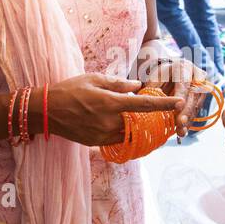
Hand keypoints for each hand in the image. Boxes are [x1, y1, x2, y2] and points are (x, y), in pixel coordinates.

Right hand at [48, 73, 184, 146]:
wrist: (45, 111)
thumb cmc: (70, 89)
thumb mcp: (94, 79)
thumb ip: (118, 83)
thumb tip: (138, 86)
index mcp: (111, 103)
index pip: (144, 105)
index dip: (164, 105)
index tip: (179, 104)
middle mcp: (109, 122)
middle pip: (140, 123)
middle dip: (152, 119)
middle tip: (161, 114)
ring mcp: (103, 135)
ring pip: (130, 134)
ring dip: (138, 128)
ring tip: (143, 120)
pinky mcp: (96, 144)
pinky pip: (118, 140)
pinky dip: (124, 134)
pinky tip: (124, 127)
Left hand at [142, 56, 206, 136]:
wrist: (169, 73)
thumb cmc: (158, 75)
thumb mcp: (153, 77)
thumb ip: (153, 88)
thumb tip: (150, 100)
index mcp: (184, 68)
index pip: (184, 84)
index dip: (180, 97)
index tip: (177, 108)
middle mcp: (196, 76)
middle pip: (193, 96)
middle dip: (186, 112)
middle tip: (180, 125)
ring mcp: (201, 87)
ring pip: (196, 105)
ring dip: (188, 120)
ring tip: (181, 132)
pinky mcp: (201, 98)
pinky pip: (196, 111)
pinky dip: (189, 122)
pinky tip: (183, 131)